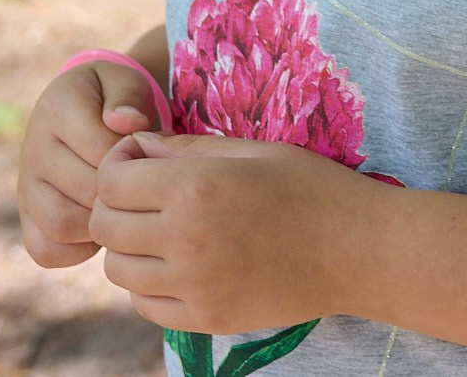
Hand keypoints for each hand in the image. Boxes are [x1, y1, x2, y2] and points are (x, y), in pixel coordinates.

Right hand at [18, 61, 162, 269]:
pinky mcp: (27, 217)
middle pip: (84, 191)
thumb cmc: (113, 99)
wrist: (84, 110)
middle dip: (123, 193)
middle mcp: (32, 150)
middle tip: (144, 187)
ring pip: (61, 225)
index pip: (100, 149)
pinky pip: (45, 250)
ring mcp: (26, 187)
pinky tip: (103, 229)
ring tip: (125, 208)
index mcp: (56, 110)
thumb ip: (127, 97)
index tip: (150, 155)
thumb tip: (128, 123)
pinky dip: (78, 251)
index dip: (134, 159)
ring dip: (102, 223)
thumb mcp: (124, 82)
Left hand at [91, 132, 363, 334]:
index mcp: (195, 188)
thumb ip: (186, 148)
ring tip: (164, 230)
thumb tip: (135, 146)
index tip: (141, 162)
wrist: (361, 250)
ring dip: (130, 246)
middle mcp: (185, 240)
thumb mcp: (252, 151)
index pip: (111, 180)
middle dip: (117, 205)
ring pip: (118, 269)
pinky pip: (146, 304)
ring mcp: (194, 286)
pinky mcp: (207, 319)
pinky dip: (149, 284)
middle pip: (105, 225)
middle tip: (148, 195)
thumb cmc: (313, 187)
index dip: (118, 165)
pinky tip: (179, 263)